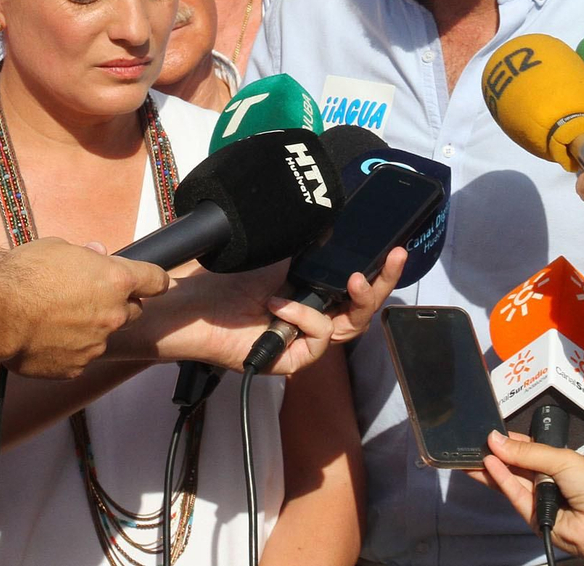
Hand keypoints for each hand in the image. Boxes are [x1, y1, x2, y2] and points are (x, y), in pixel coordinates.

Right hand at [0, 238, 170, 378]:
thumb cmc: (23, 276)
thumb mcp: (58, 248)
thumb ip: (85, 255)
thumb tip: (96, 255)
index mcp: (116, 280)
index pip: (156, 281)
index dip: (154, 280)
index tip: (152, 283)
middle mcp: (113, 314)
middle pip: (134, 311)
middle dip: (118, 305)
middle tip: (90, 298)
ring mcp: (97, 344)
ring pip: (105, 336)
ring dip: (91, 328)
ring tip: (58, 318)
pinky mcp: (77, 367)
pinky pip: (81, 357)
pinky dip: (70, 349)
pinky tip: (47, 338)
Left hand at [129, 247, 407, 373]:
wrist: (189, 303)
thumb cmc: (223, 278)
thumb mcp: (276, 251)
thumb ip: (309, 244)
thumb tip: (339, 223)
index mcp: (311, 291)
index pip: (354, 285)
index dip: (379, 271)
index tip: (395, 249)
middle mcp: (311, 316)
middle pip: (361, 310)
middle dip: (383, 283)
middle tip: (393, 258)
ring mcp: (301, 340)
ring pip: (348, 328)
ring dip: (356, 301)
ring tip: (355, 279)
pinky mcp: (289, 360)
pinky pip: (319, 343)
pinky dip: (306, 318)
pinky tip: (281, 304)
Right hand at [473, 431, 583, 562]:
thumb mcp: (563, 460)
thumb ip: (527, 452)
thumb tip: (494, 440)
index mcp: (556, 460)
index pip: (526, 446)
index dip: (508, 439)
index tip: (487, 429)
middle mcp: (544, 477)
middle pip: (514, 463)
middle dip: (494, 452)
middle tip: (470, 441)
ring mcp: (537, 497)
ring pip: (509, 479)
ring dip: (491, 466)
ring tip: (469, 452)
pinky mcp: (531, 516)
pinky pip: (514, 494)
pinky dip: (500, 479)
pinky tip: (488, 464)